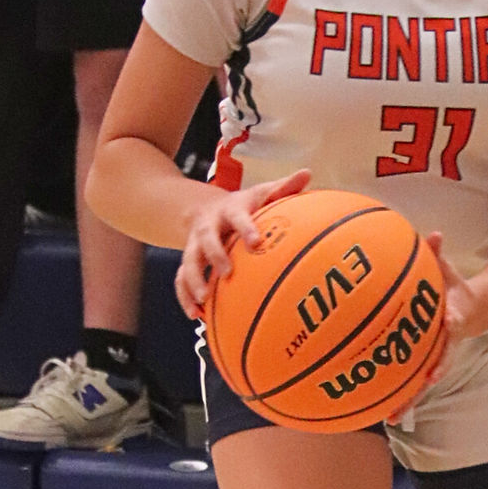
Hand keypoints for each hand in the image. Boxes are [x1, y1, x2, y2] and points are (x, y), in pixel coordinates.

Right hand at [175, 168, 311, 319]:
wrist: (204, 207)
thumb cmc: (243, 204)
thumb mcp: (261, 192)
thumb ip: (283, 187)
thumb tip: (307, 173)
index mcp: (230, 209)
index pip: (238, 217)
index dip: (246, 228)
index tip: (256, 242)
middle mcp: (208, 226)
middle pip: (206, 239)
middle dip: (214, 256)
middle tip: (227, 273)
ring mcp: (195, 244)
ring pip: (188, 261)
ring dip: (193, 281)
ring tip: (203, 301)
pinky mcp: (188, 260)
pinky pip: (181, 279)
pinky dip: (185, 296)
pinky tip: (196, 315)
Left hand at [386, 232, 473, 423]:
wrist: (470, 310)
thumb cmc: (452, 289)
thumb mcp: (449, 271)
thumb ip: (439, 255)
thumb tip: (436, 234)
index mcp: (452, 322)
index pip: (452, 328)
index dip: (448, 333)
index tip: (444, 340)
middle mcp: (443, 346)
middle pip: (434, 367)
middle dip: (421, 384)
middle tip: (408, 398)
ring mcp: (434, 359)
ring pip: (420, 383)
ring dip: (407, 399)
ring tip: (389, 418)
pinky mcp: (423, 364)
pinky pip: (408, 381)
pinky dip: (397, 395)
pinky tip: (379, 410)